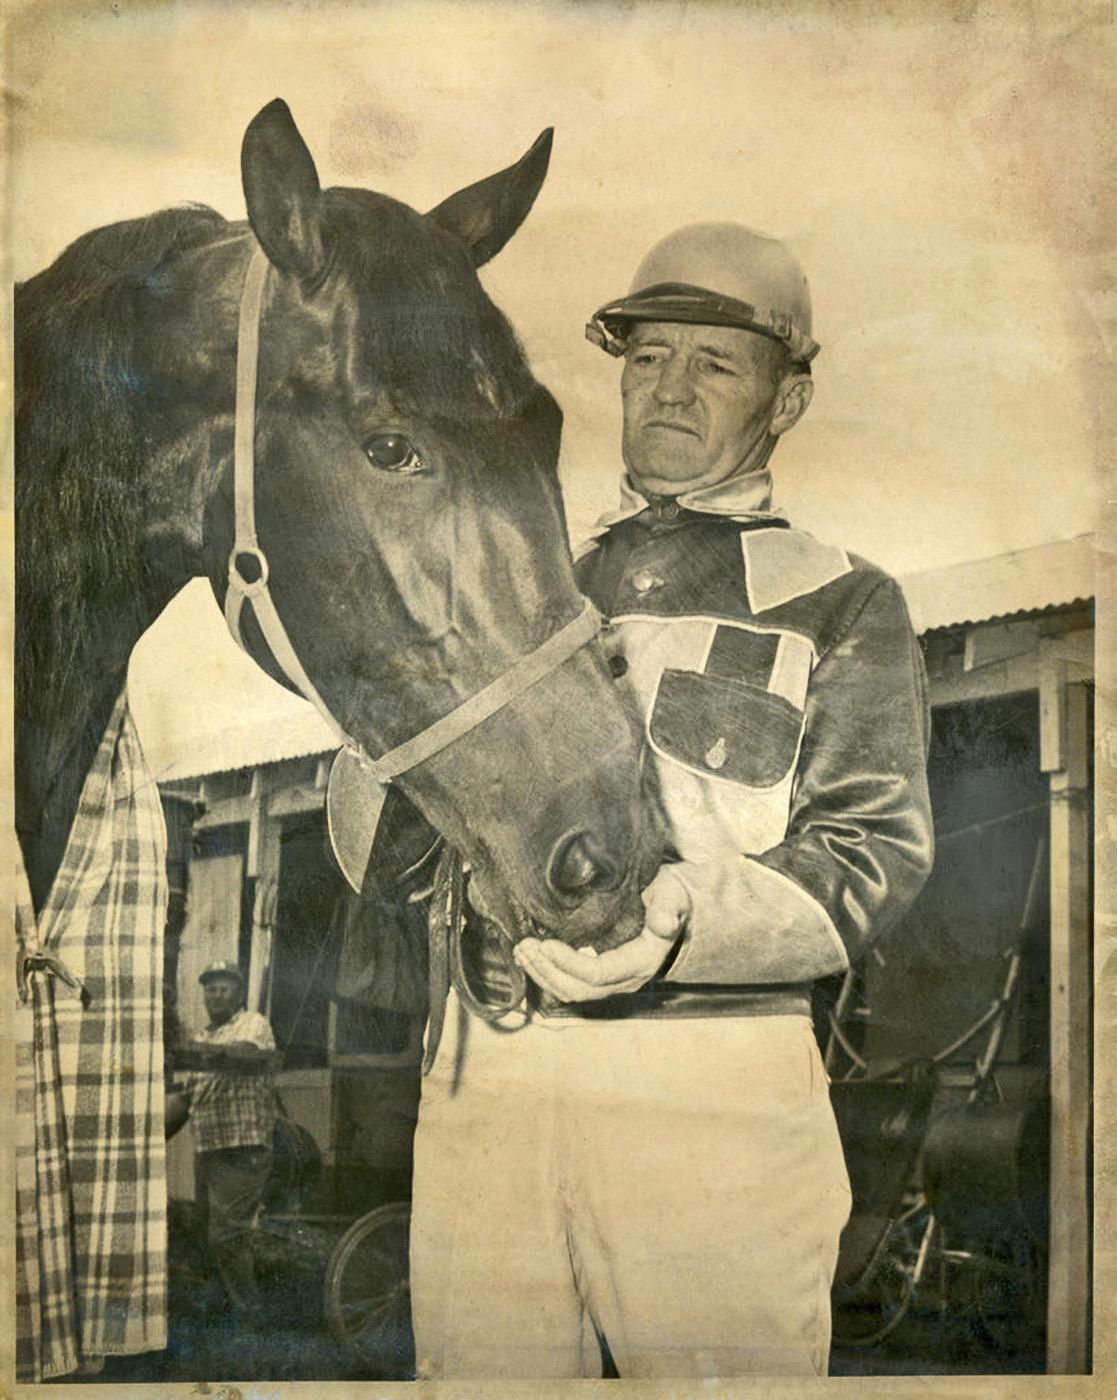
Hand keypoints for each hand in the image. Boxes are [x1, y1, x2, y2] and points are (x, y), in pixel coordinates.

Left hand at [513, 866, 690, 1002]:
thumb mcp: (673, 896)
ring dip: (542, 974)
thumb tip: (664, 922)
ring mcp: (612, 982)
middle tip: (525, 945)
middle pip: (579, 989)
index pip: (599, 973)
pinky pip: (569, 985)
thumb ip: (668, 907)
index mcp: (641, 962)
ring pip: (570, 991)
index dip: (569, 963)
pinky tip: (530, 957)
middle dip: (547, 970)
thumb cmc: (670, 897)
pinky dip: (547, 973)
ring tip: (521, 950)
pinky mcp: (600, 977)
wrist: (674, 907)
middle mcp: (626, 980)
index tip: (545, 943)